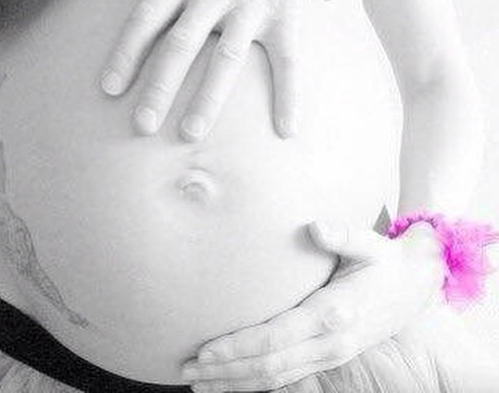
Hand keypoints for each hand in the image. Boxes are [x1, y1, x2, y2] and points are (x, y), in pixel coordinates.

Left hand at [85, 0, 309, 138]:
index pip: (145, 18)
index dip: (125, 54)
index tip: (109, 89)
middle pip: (180, 45)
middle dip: (159, 87)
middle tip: (142, 126)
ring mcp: (251, 4)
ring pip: (226, 58)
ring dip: (208, 98)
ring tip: (190, 135)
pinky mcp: (286, 13)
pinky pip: (288, 59)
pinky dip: (289, 94)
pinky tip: (286, 130)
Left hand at [181, 222, 442, 391]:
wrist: (417, 285)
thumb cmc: (385, 260)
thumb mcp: (369, 243)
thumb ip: (342, 235)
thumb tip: (314, 226)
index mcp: (333, 313)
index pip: (275, 338)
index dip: (238, 348)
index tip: (205, 350)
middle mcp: (330, 342)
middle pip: (268, 366)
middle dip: (226, 372)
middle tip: (186, 370)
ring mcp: (331, 355)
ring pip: (276, 379)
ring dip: (235, 382)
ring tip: (198, 382)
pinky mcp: (331, 357)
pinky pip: (288, 377)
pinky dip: (257, 383)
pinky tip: (234, 380)